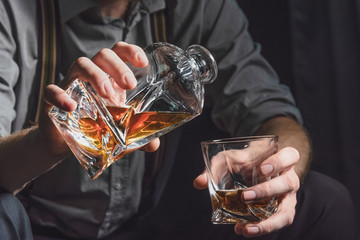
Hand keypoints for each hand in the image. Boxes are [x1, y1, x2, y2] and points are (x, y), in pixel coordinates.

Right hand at [40, 42, 159, 157]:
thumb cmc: (92, 126)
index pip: (118, 52)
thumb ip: (136, 134)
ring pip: (81, 64)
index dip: (130, 51)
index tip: (142, 62)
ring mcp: (71, 84)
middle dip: (118, 65)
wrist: (63, 142)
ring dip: (96, 75)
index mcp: (109, 77)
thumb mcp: (118, 128)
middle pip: (103, 55)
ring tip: (107, 94)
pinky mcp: (52, 99)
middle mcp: (90, 75)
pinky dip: (61, 95)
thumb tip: (154, 145)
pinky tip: (72, 106)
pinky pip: (52, 90)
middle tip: (130, 85)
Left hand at [194, 147, 299, 236]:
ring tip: (246, 228)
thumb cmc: (248, 160)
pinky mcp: (282, 211)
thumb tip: (198, 183)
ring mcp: (288, 197)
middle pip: (289, 183)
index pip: (291, 155)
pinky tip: (242, 229)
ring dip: (267, 222)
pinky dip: (260, 228)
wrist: (259, 167)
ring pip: (287, 212)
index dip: (279, 162)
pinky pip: (276, 224)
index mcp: (282, 159)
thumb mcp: (232, 157)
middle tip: (245, 197)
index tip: (262, 169)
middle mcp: (289, 178)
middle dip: (266, 191)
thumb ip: (216, 167)